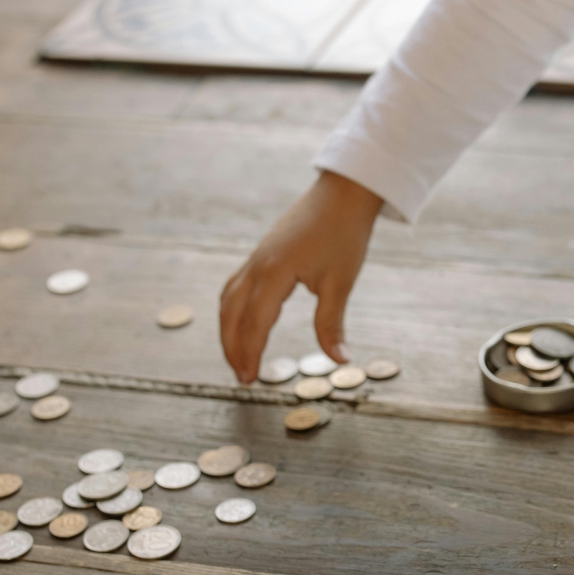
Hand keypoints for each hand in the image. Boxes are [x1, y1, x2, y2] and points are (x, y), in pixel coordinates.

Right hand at [220, 171, 381, 382]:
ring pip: (229, 299)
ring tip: (238, 356)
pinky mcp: (262, 253)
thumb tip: (339, 359)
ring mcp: (256, 257)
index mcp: (274, 273)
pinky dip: (232, 309)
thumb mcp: (341, 282)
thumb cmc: (344, 234)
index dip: (251, 354)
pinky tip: (241, 322)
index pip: (254, 324)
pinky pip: (236, 285)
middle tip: (242, 377)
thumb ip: (332, 323)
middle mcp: (257, 265)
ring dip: (229, 330)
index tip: (251, 380)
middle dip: (233, 348)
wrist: (343, 194)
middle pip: (231, 314)